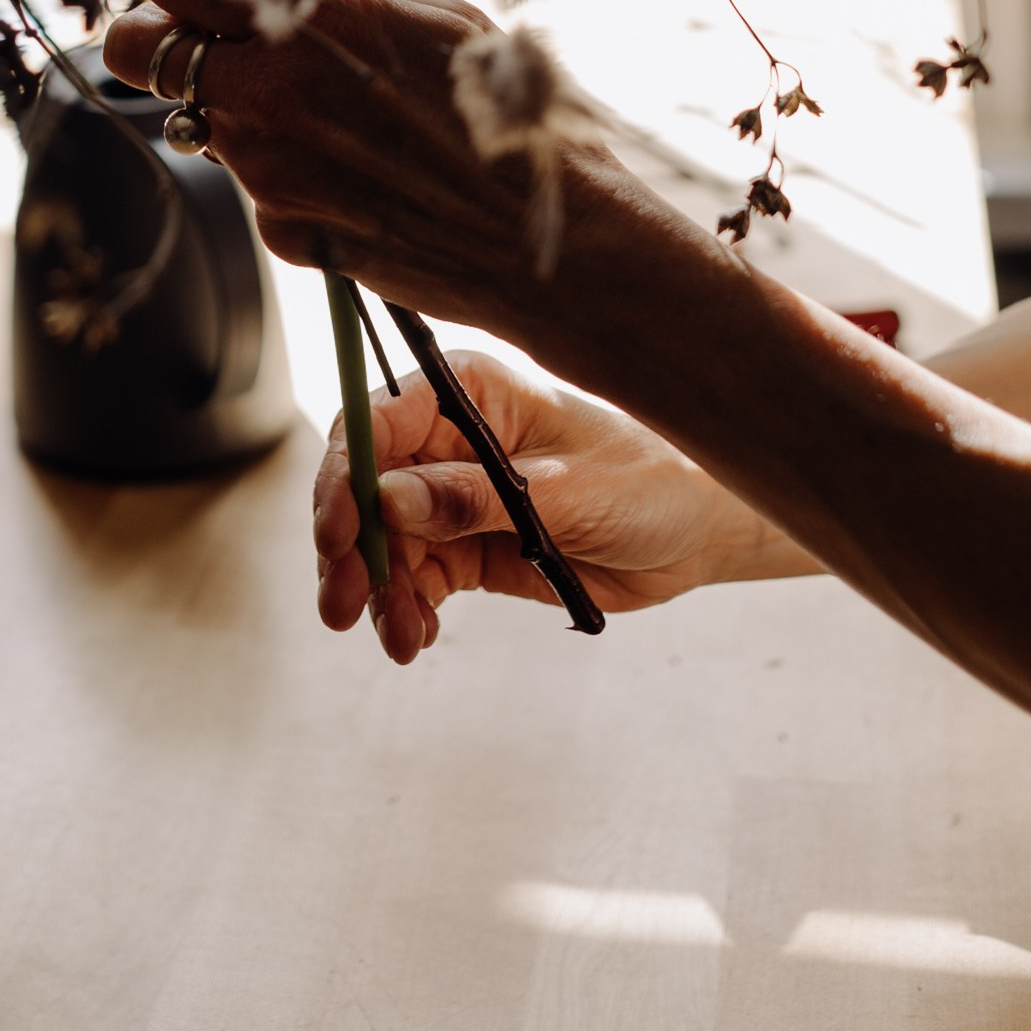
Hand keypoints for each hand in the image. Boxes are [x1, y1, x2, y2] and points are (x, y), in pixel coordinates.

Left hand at [101, 0, 707, 354]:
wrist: (551, 246)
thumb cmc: (513, 117)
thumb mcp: (444, 12)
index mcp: (317, 15)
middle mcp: (275, 90)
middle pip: (139, 50)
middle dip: (158, 42)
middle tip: (197, 46)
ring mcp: (270, 169)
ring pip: (199, 120)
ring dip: (237, 111)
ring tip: (327, 121)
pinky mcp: (282, 232)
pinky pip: (257, 188)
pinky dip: (288, 178)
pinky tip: (359, 180)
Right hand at [314, 348, 780, 661]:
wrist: (693, 531)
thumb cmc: (647, 482)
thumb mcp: (566, 494)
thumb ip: (475, 498)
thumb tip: (386, 499)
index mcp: (467, 392)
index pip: (376, 423)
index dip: (345, 476)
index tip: (337, 535)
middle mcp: (446, 438)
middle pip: (364, 487)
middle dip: (347, 547)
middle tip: (343, 606)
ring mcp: (450, 495)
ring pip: (382, 542)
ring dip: (377, 590)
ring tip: (395, 637)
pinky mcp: (463, 546)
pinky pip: (415, 578)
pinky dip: (405, 610)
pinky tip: (415, 638)